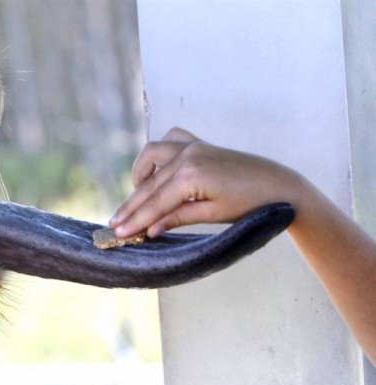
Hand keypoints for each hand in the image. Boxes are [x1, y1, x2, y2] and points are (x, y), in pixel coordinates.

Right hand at [109, 128, 306, 237]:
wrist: (280, 187)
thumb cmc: (251, 206)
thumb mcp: (212, 215)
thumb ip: (177, 218)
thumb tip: (149, 230)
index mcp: (192, 175)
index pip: (155, 202)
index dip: (135, 219)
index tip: (117, 233)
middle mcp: (188, 155)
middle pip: (149, 184)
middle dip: (131, 206)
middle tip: (115, 224)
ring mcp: (193, 145)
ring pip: (152, 155)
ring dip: (140, 175)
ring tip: (135, 197)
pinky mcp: (199, 143)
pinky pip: (170, 140)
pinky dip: (158, 154)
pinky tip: (156, 171)